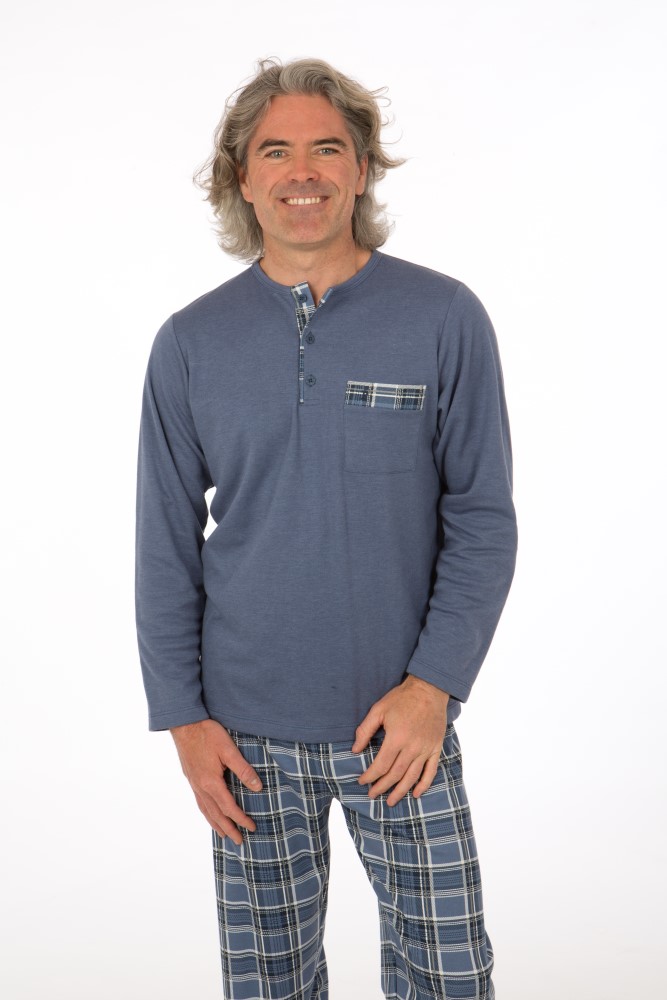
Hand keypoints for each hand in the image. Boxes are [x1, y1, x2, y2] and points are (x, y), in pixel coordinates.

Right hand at [170, 719, 262, 844]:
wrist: (184, 724)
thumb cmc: (207, 734)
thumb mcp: (229, 749)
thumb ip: (243, 769)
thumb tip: (258, 788)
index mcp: (211, 782)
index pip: (229, 807)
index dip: (241, 819)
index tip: (252, 827)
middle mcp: (200, 787)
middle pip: (216, 814)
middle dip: (229, 828)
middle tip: (239, 842)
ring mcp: (194, 783)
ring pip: (205, 810)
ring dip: (216, 824)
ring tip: (224, 834)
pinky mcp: (191, 778)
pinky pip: (199, 802)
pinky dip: (206, 812)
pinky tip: (209, 813)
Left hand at [352, 675, 448, 806]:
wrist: (429, 689)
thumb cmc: (402, 698)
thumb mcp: (378, 709)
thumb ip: (365, 730)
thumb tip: (355, 749)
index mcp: (396, 738)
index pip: (381, 765)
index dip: (370, 776)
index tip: (362, 782)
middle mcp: (412, 747)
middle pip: (395, 774)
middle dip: (382, 787)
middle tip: (372, 795)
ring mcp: (425, 749)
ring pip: (412, 777)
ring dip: (401, 791)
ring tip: (390, 802)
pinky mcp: (435, 748)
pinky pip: (431, 771)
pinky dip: (424, 784)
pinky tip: (416, 794)